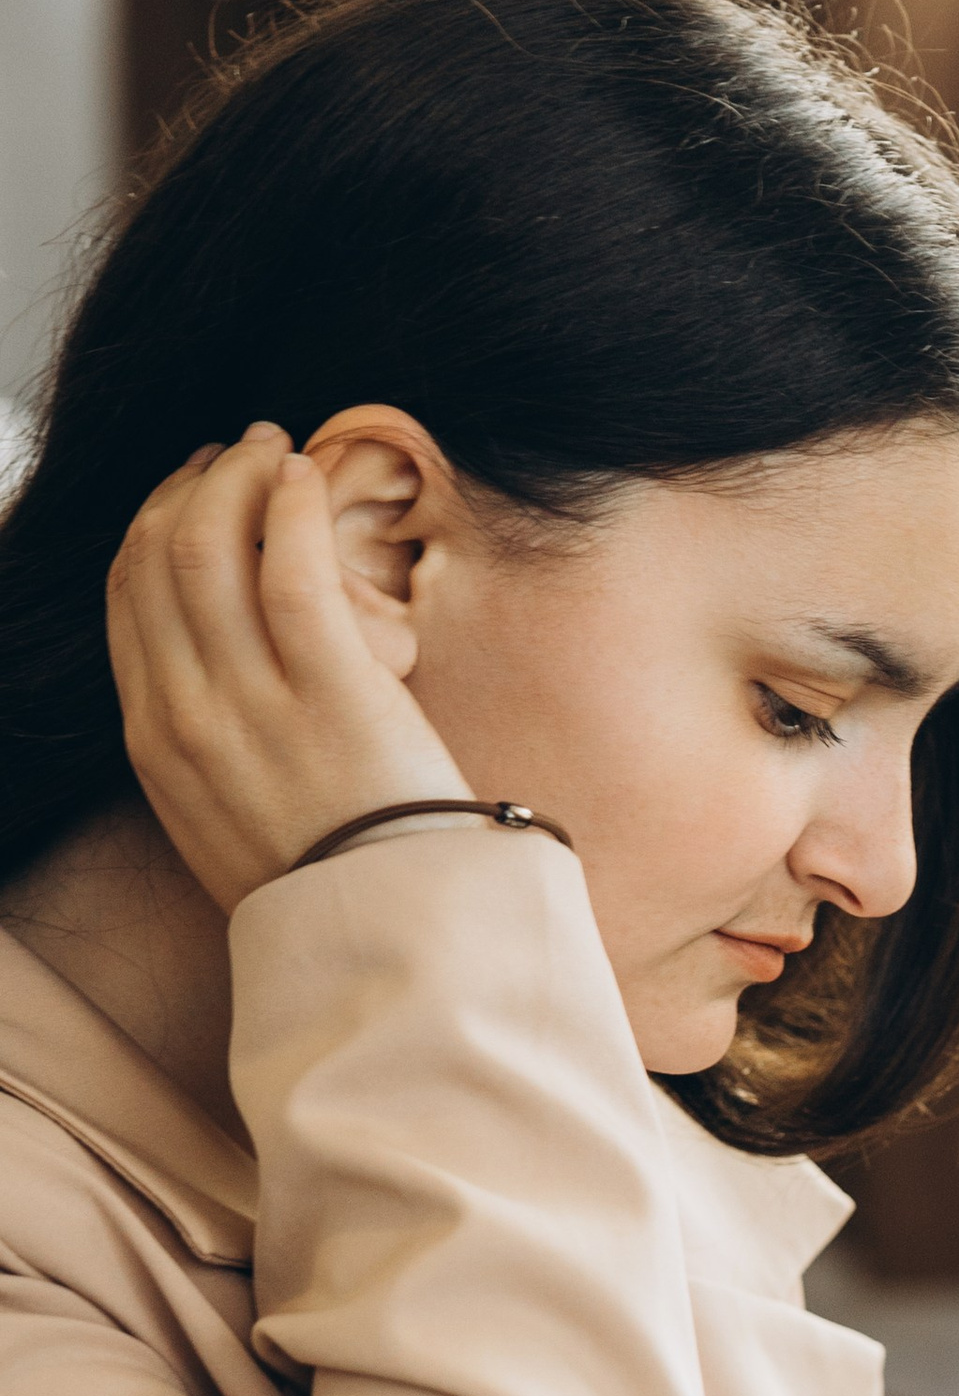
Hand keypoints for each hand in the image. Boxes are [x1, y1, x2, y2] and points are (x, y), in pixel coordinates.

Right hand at [105, 426, 470, 912]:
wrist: (393, 942)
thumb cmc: (334, 882)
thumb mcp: (231, 822)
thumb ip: (209, 749)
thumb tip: (223, 684)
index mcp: (157, 746)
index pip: (127, 601)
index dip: (152, 527)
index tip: (192, 494)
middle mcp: (186, 716)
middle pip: (155, 560)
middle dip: (190, 487)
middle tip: (240, 455)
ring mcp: (252, 703)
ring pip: (207, 547)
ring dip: (239, 480)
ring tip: (279, 452)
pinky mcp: (328, 691)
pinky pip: (288, 569)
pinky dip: (288, 507)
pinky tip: (307, 478)